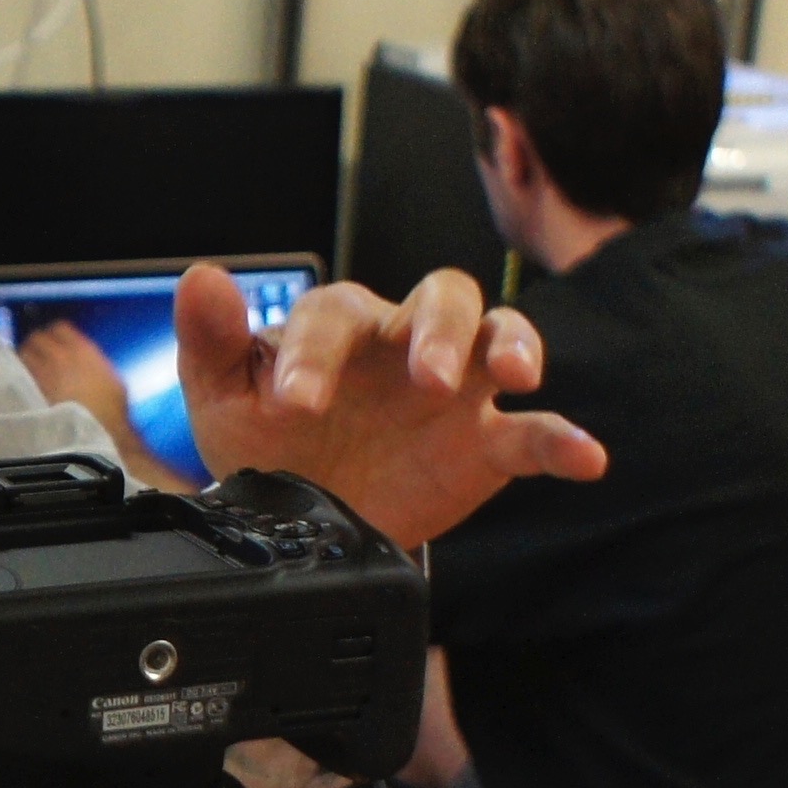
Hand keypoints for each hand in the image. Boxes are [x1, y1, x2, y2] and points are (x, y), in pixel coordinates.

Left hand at [15, 317, 133, 432]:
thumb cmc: (111, 407)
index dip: (55, 333)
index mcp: (83, 350)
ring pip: (25, 353)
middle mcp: (61, 356)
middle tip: (38, 351)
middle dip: (37, 342)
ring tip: (30, 365)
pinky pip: (22, 372)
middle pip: (38, 337)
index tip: (54, 338)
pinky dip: (22, 373)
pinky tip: (27, 380)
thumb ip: (94, 362)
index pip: (60, 327)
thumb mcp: (112, 377)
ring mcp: (45, 371)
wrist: (94, 428)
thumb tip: (87, 359)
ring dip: (26, 356)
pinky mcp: (33, 389)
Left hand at [172, 263, 604, 550]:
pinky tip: (586, 455)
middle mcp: (406, 342)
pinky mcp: (487, 442)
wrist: (312, 510)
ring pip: (499, 336)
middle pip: (444, 298)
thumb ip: (213, 340)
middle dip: (441, 331)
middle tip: (428, 379)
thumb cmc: (270, 440)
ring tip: (515, 376)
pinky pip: (534, 432)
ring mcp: (456, 389)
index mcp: (341, 325)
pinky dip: (564, 439)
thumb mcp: (225, 398)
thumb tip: (202, 277)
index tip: (296, 405)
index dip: (319, 353)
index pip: (337, 313)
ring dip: (514, 347)